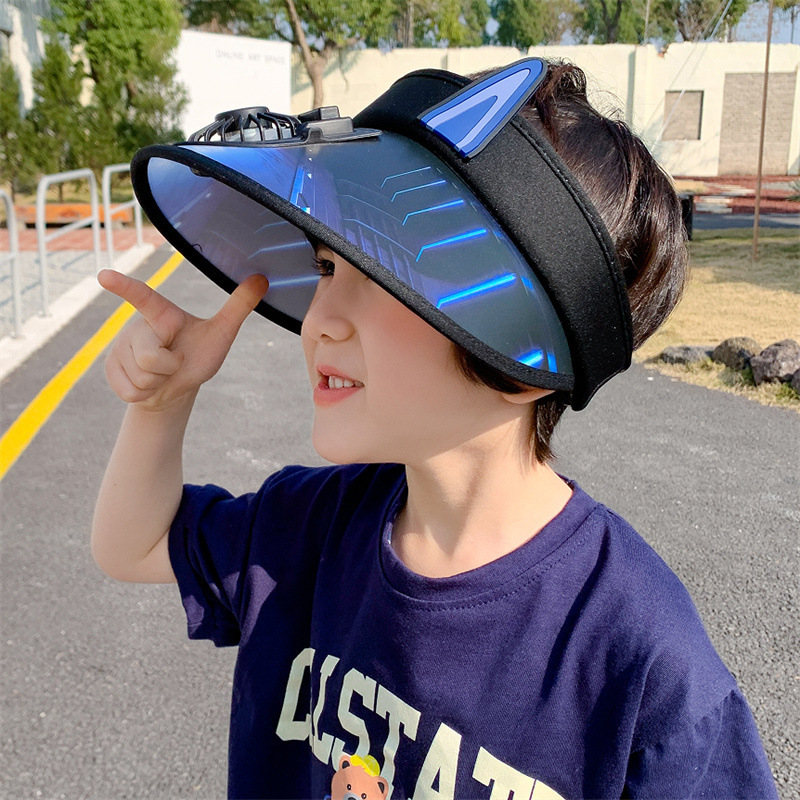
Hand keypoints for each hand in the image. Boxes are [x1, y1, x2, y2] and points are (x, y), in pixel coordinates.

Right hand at [98, 269, 269, 411]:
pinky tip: (149, 384)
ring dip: (158, 382)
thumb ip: (238, 307)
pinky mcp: (110, 368)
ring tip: (162, 373)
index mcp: (161, 314)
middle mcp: (136, 326)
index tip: (104, 276)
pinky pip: (131, 391)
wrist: (178, 388)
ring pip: (141, 376)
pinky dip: (146, 394)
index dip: (124, 287)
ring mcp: (119, 347)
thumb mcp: (221, 333)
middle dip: (169, 368)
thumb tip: (263, 279)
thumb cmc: (198, 355)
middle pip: (151, 358)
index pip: (143, 298)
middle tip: (174, 362)